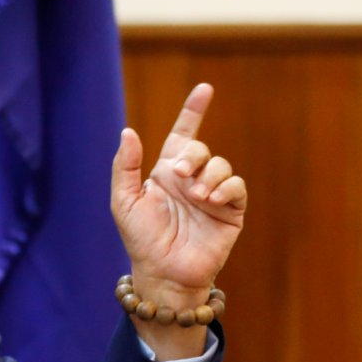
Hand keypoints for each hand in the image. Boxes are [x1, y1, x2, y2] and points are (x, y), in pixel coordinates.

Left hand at [111, 83, 247, 307]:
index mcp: (167, 173)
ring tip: (196, 196)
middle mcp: (192, 179)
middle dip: (193, 155)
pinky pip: (237, 187)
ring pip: (221, 165)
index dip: (193, 111)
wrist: (162, 272)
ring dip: (209, 175)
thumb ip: (125, 166)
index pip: (182, 135)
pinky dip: (226, 187)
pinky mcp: (230, 211)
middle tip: (179, 174)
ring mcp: (213, 194)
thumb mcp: (124, 201)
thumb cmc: (141, 240)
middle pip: (201, 149)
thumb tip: (128, 131)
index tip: (204, 89)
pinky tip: (211, 199)